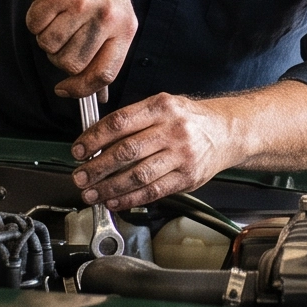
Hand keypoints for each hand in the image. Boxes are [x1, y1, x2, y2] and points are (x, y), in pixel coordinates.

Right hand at [26, 0, 135, 97]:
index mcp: (125, 26)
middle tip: (63, 33)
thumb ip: (106, 53)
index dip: (81, 89)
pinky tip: (47, 3)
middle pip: (71, 64)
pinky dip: (35, 19)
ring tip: (57, 15)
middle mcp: (107, 15)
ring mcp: (82, 4)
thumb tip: (97, 95)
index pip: (105, 73)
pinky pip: (35, 27)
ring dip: (46, 36)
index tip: (65, 90)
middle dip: (59, 56)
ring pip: (50, 47)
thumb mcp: (112, 16)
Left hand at [72, 93, 235, 209]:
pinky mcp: (187, 177)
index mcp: (161, 107)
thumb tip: (97, 141)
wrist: (227, 132)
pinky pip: (153, 191)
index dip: (94, 138)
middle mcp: (172, 130)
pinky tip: (115, 201)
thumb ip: (133, 120)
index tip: (78, 150)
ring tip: (92, 193)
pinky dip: (130, 199)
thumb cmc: (190, 119)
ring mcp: (181, 155)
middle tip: (80, 176)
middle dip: (97, 167)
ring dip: (110, 187)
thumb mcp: (163, 105)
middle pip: (126, 151)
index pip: (119, 123)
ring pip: (138, 175)